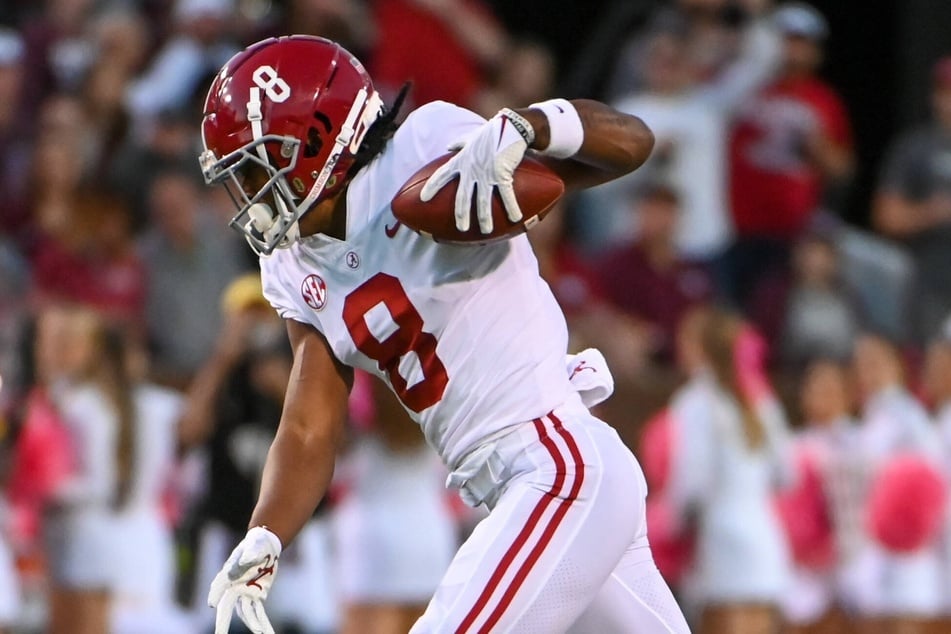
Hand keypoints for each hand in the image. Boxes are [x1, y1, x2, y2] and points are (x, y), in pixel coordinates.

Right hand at [208, 526, 281, 633]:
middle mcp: (234, 587)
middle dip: (223, 622)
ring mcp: (245, 593)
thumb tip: (245, 562)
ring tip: (258, 632)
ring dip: (251, 624)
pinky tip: (264, 632)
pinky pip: (258, 612)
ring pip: (245, 613)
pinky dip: (262, 622)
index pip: (220, 585)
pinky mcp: (257, 595)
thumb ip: (249, 554)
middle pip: (226, 607)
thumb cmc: (256, 544)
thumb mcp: (253, 547)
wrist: (265, 545)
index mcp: (229, 574)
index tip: (212, 603)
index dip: (215, 593)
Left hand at [420, 109, 532, 233]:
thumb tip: (448, 146)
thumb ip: (459, 143)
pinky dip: (511, 207)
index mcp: (462, 160)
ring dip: (484, 218)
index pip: (442, 174)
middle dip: (461, 214)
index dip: (432, 186)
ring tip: (486, 231)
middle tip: (461, 229)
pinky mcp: (502, 173)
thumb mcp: (472, 137)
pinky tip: (515, 218)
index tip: (423, 198)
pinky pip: (506, 194)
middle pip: (462, 196)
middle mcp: (471, 169)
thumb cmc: (492, 132)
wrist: (511, 125)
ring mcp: (486, 173)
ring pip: (483, 200)